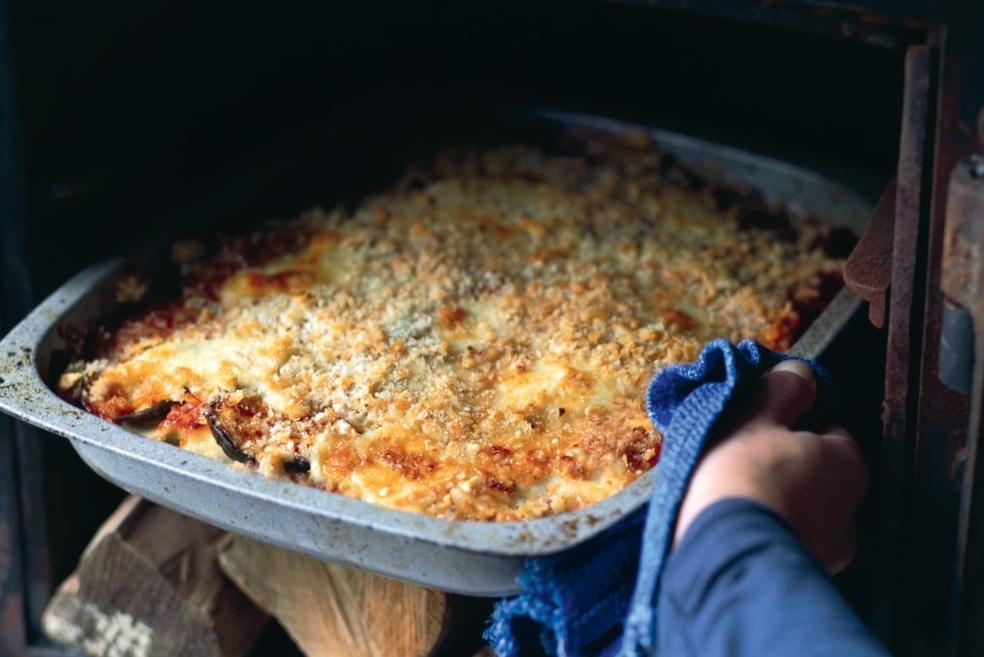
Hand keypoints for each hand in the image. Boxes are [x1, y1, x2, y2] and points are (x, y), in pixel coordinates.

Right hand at [673, 360, 867, 572]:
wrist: (724, 556)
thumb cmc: (742, 478)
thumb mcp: (755, 418)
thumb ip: (782, 390)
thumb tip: (799, 371)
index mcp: (847, 462)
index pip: (830, 432)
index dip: (795, 425)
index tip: (763, 426)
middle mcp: (851, 511)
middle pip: (819, 476)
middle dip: (789, 469)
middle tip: (744, 461)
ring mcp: (830, 552)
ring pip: (804, 515)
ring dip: (779, 506)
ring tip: (736, 500)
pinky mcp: (801, 577)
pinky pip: (786, 545)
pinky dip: (768, 536)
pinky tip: (737, 530)